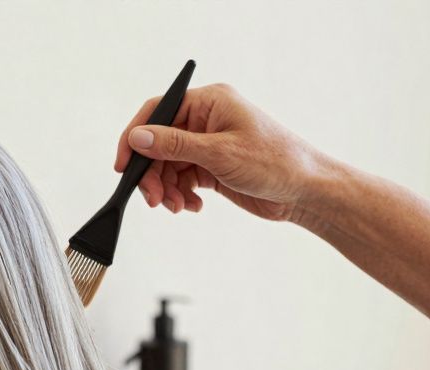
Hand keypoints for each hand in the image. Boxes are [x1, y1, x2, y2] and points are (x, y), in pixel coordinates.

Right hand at [114, 83, 330, 221]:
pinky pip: (182, 179)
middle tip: (154, 199)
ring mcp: (208, 144)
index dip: (135, 137)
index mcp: (209, 102)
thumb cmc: (275, 162)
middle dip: (153, 174)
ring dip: (166, 188)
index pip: (157, 111)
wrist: (306, 191)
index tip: (123, 166)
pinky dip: (180, 195)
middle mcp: (206, 120)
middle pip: (159, 144)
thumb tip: (138, 137)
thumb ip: (175, 145)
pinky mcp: (212, 167)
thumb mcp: (220, 154)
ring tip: (177, 206)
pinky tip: (192, 206)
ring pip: (168, 166)